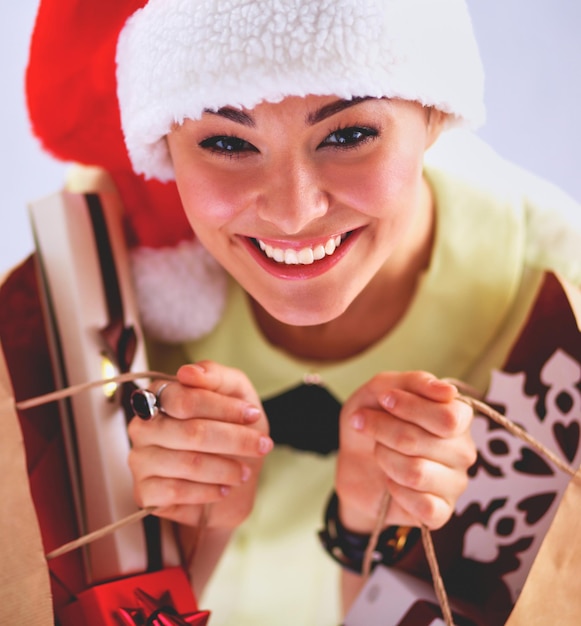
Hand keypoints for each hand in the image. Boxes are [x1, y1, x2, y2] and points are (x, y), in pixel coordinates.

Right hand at [127, 360, 271, 528]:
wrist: (230, 482)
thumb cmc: (230, 430)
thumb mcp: (236, 394)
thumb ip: (216, 376)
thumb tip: (188, 372)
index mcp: (160, 394)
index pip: (185, 399)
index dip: (224, 407)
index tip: (253, 414)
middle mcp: (143, 425)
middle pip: (191, 433)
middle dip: (235, 440)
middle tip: (262, 446)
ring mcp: (139, 459)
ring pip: (189, 463)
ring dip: (226, 469)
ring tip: (243, 472)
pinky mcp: (144, 492)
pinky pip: (178, 492)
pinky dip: (209, 491)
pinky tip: (224, 488)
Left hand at [336, 371, 474, 532]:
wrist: (353, 461)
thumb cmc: (373, 419)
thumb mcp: (381, 390)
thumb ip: (413, 382)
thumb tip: (448, 391)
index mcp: (457, 417)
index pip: (450, 416)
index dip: (411, 407)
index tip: (384, 400)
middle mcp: (462, 450)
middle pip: (427, 441)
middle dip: (385, 430)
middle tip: (364, 424)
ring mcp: (454, 483)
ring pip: (417, 472)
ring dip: (384, 457)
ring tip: (378, 451)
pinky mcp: (440, 512)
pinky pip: (422, 506)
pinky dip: (394, 489)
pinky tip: (389, 481)